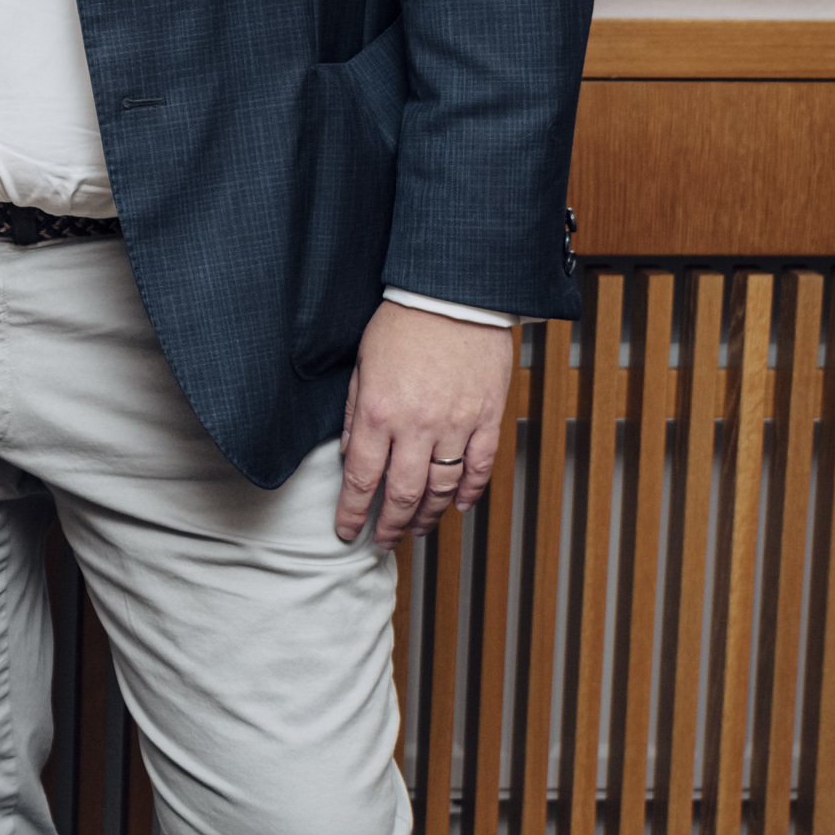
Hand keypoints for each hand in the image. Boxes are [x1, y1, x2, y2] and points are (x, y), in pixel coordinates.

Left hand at [332, 301, 516, 546]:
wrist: (453, 294)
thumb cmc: (403, 322)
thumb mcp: (362, 365)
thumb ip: (356, 413)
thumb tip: (349, 453)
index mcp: (378, 411)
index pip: (361, 477)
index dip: (352, 511)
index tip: (346, 530)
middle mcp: (416, 425)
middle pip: (401, 494)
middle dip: (389, 525)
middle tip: (382, 541)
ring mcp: (456, 424)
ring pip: (441, 488)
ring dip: (427, 515)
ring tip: (416, 528)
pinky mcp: (487, 418)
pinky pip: (480, 467)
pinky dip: (469, 492)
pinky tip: (457, 505)